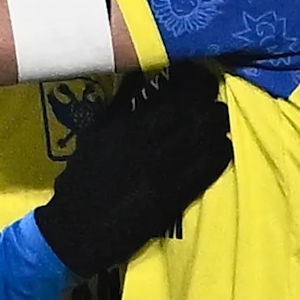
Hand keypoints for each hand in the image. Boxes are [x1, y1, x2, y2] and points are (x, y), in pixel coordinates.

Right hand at [34, 67, 232, 275]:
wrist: (78, 231)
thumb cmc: (84, 179)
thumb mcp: (97, 132)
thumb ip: (123, 100)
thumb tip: (145, 68)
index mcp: (132, 124)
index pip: (182, 90)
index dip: (198, 81)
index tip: (198, 79)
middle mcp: (153, 144)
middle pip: (204, 110)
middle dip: (210, 103)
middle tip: (208, 103)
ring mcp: (170, 170)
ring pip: (213, 134)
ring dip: (217, 126)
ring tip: (213, 126)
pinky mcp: (180, 194)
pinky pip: (214, 164)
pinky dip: (221, 151)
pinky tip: (217, 149)